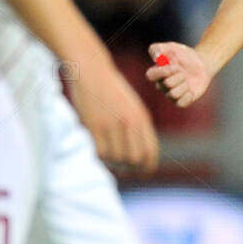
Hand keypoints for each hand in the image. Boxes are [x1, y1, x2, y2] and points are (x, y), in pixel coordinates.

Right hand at [68, 53, 159, 173]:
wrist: (92, 71)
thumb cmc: (111, 89)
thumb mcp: (131, 106)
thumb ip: (137, 127)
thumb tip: (138, 153)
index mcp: (141, 118)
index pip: (150, 152)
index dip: (148, 167)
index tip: (143, 172)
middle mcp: (129, 123)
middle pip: (134, 159)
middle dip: (131, 167)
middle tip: (124, 167)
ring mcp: (111, 124)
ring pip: (116, 158)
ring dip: (113, 162)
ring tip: (110, 156)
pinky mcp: (93, 125)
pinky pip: (100, 152)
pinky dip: (101, 155)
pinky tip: (99, 149)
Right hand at [146, 41, 212, 108]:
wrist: (202, 63)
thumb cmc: (184, 55)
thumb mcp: (171, 47)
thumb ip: (158, 49)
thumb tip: (156, 58)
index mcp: (157, 73)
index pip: (150, 75)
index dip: (163, 71)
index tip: (175, 65)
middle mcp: (162, 85)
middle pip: (165, 85)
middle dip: (178, 76)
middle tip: (184, 71)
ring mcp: (171, 94)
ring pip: (173, 94)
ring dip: (184, 85)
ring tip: (188, 80)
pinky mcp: (181, 101)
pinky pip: (181, 103)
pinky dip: (188, 95)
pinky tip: (191, 89)